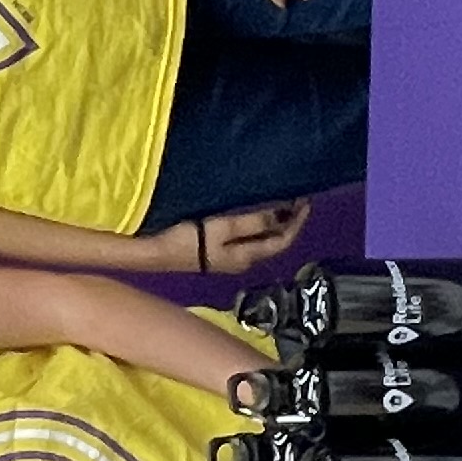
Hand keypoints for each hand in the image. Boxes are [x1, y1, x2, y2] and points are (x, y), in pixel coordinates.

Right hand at [188, 200, 308, 274]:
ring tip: (283, 203)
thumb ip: (253, 223)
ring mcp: (230, 258)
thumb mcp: (223, 228)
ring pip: (263, 241)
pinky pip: (251, 238)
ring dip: (276, 223)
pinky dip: (261, 225)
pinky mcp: (220, 252)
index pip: (282, 241)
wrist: (155, 253)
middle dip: (289, 222)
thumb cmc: (188, 238)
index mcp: (247, 257)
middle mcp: (243, 261)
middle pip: (275, 242)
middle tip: (299, 198)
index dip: (297, 222)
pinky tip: (258, 214)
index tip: (306, 201)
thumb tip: (282, 216)